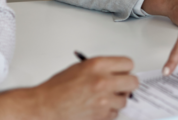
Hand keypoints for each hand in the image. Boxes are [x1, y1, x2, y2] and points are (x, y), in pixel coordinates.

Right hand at [0, 57, 137, 119]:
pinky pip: (115, 113)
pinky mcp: (102, 115)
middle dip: (127, 84)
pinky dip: (109, 111)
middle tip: (120, 85)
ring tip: (103, 98)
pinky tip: (97, 107)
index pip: (128, 63)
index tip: (124, 72)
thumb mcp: (79, 68)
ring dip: (116, 99)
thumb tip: (115, 71)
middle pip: (133, 81)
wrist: (45, 106)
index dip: (125, 68)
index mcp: (97, 65)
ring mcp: (104, 100)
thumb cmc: (57, 88)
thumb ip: (100, 68)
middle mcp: (103, 81)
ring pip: (125, 100)